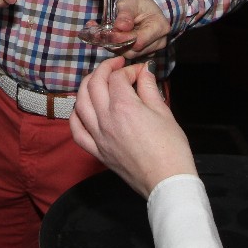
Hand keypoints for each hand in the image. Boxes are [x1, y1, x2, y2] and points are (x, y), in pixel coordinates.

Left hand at [70, 56, 195, 196]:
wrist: (167, 181)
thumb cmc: (171, 148)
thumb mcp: (164, 112)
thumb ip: (149, 88)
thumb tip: (144, 71)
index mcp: (124, 107)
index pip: (118, 78)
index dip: (129, 70)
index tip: (140, 72)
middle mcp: (106, 119)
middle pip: (94, 84)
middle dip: (104, 69)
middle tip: (116, 65)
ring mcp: (98, 136)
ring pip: (80, 103)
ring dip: (86, 86)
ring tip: (97, 80)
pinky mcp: (97, 151)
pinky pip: (76, 131)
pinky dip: (76, 115)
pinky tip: (82, 108)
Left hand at [108, 0, 170, 57]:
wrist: (145, 6)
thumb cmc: (139, 2)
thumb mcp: (130, 3)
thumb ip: (125, 15)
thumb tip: (120, 27)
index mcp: (159, 26)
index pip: (139, 41)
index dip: (122, 39)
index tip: (109, 33)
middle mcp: (159, 41)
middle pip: (134, 51)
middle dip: (117, 44)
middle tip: (102, 35)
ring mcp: (153, 48)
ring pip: (131, 54)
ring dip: (116, 46)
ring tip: (105, 35)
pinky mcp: (145, 52)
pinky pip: (130, 53)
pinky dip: (119, 47)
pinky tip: (112, 38)